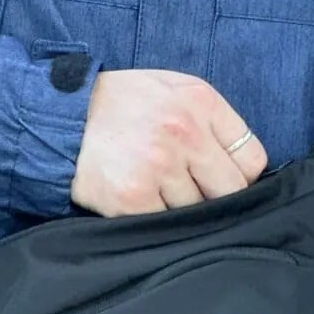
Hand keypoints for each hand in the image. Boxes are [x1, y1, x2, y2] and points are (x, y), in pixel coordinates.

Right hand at [71, 69, 268, 216]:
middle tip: (188, 190)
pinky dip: (155, 219)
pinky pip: (165, 224)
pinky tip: (139, 200)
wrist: (61, 119)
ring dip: (180, 208)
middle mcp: (183, 132)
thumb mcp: (172, 88)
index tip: (220, 179)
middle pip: (231, 192)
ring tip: (154, 188)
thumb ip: (212, 120)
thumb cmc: (122, 106)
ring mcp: (158, 167)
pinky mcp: (133, 198)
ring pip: (197, 211)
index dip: (239, 175)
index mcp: (200, 101)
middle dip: (215, 197)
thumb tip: (245, 168)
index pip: (252, 159)